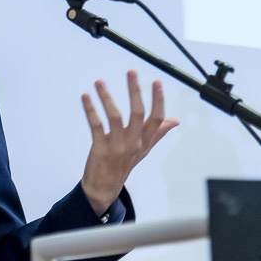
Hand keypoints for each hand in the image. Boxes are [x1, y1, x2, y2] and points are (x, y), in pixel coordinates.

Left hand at [80, 70, 178, 215]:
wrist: (104, 188)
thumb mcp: (144, 150)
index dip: (158, 100)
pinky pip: (96, 125)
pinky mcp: (101, 148)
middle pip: (137, 113)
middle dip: (135, 91)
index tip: (156, 82)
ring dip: (106, 97)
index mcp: (144, 141)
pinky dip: (90, 110)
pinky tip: (85, 97)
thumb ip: (158, 133)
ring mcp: (117, 146)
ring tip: (99, 82)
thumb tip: (175, 120)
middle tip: (131, 72)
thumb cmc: (123, 166)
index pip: (156, 118)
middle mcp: (133, 143)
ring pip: (115, 116)